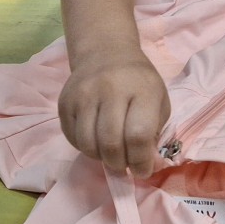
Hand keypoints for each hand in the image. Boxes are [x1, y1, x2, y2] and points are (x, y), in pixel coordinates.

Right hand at [58, 51, 170, 176]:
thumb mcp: (159, 101)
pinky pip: (73, 138)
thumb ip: (154, 133)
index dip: (140, 161)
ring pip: (88, 144)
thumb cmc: (138, 83)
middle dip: (119, 164)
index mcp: (141, 90)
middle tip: (124, 166)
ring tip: (111, 154)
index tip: (142, 170)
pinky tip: (96, 140)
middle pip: (110, 143)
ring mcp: (84, 94)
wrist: (106, 53)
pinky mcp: (65, 102)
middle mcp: (110, 89)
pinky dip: (86, 148)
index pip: (138, 135)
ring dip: (101, 158)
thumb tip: (143, 165)